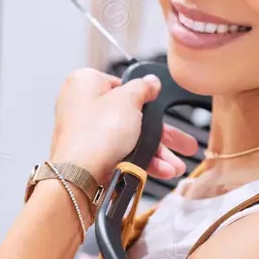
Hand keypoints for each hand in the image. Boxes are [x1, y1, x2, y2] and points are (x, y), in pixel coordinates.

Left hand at [49, 68, 198, 182]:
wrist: (78, 176)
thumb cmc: (96, 134)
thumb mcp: (128, 101)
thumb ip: (142, 88)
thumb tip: (150, 82)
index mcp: (84, 82)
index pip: (121, 85)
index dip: (143, 98)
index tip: (160, 108)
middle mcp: (80, 105)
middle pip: (128, 115)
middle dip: (159, 133)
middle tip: (181, 142)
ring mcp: (83, 131)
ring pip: (126, 137)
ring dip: (155, 152)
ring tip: (175, 165)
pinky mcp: (87, 154)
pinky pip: (118, 153)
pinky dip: (139, 161)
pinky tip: (160, 171)